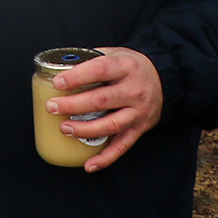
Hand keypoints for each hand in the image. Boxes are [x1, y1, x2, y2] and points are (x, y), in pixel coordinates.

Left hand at [44, 47, 162, 171]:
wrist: (164, 78)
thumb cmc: (130, 66)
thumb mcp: (114, 53)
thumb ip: (90, 59)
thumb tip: (56, 66)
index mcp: (125, 67)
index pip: (100, 70)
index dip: (77, 77)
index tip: (58, 83)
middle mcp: (134, 90)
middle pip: (102, 100)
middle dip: (74, 105)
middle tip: (53, 107)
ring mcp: (138, 112)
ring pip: (111, 125)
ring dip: (85, 130)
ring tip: (65, 128)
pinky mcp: (140, 128)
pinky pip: (122, 146)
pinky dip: (105, 158)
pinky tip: (89, 164)